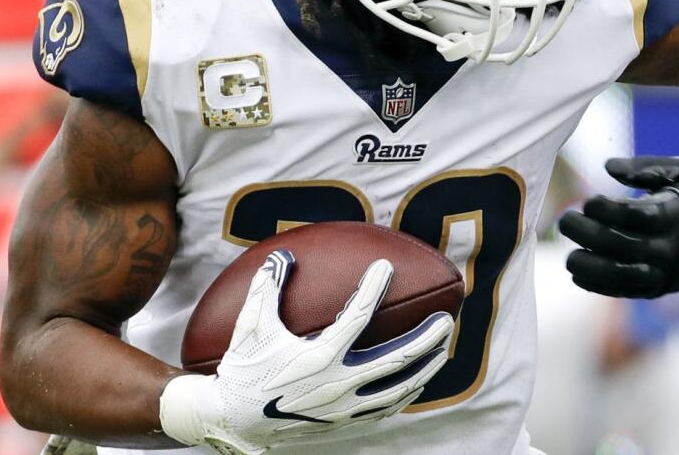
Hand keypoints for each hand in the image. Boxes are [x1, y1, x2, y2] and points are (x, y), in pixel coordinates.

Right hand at [158, 252, 453, 454]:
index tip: (385, 266)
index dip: (373, 288)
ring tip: (442, 350)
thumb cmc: (243, 369)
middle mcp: (336, 384)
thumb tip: (283, 255)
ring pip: (397, 389)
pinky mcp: (343, 424)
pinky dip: (404, 395)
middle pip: (396, 359)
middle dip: (425, 338)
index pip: (357, 317)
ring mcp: (343, 408)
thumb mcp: (250, 326)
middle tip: (446, 319)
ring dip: (424, 369)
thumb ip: (267, 288)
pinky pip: (383, 410)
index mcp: (317, 357)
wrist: (232, 422)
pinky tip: (415, 382)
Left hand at [561, 157, 678, 298]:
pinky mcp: (655, 289)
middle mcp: (670, 247)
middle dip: (588, 235)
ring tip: (568, 256)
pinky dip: (597, 285)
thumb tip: (609, 166)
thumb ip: (647, 167)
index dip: (609, 210)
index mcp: (678, 215)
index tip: (589, 200)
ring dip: (589, 267)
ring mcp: (663, 272)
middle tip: (566, 220)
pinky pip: (623, 291)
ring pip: (621, 276)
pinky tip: (577, 272)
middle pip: (623, 246)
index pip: (639, 217)